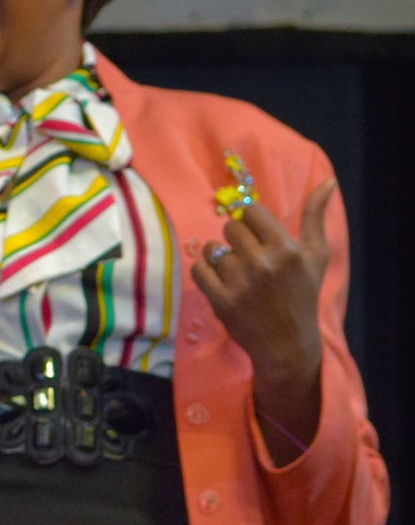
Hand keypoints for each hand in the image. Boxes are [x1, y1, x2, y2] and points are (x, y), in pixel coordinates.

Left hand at [192, 181, 332, 465]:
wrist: (286, 342)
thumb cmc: (302, 294)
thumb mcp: (315, 256)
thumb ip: (315, 217)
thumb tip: (326, 182)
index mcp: (286, 249)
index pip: (251, 211)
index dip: (251, 221)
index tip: (258, 235)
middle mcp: (262, 264)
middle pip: (230, 227)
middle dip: (237, 239)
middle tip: (250, 257)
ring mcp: (239, 283)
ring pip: (213, 248)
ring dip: (221, 257)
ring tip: (238, 272)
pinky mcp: (220, 300)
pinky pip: (198, 270)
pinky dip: (206, 273)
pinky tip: (222, 281)